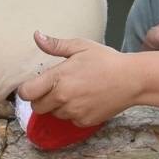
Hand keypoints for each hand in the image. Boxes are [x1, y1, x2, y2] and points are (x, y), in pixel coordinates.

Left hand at [15, 32, 131, 126]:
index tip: (34, 85)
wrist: (132, 80)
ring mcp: (74, 112)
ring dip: (59, 106)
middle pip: (37, 107)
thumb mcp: (80, 46)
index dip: (27, 90)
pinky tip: (86, 100)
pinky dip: (74, 113)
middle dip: (42, 99)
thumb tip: (36, 36)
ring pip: (54, 114)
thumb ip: (55, 45)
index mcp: (58, 78)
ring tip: (75, 92)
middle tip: (56, 88)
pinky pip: (70, 120)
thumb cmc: (106, 60)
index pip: (26, 93)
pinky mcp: (84, 122)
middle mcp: (63, 98)